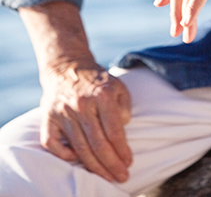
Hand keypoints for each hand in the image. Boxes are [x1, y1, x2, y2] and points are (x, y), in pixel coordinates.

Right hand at [39, 62, 131, 182]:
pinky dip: (63, 155)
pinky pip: (52, 144)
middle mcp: (82, 104)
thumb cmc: (96, 80)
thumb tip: (121, 131)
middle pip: (98, 143)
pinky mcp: (48, 118)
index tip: (129, 162)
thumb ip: (124, 107)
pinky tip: (76, 160)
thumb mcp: (118, 85)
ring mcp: (63, 112)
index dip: (122, 150)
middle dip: (111, 164)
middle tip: (122, 176)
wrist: (67, 67)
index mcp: (102, 94)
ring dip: (94, 167)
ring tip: (107, 176)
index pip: (114, 130)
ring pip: (79, 148)